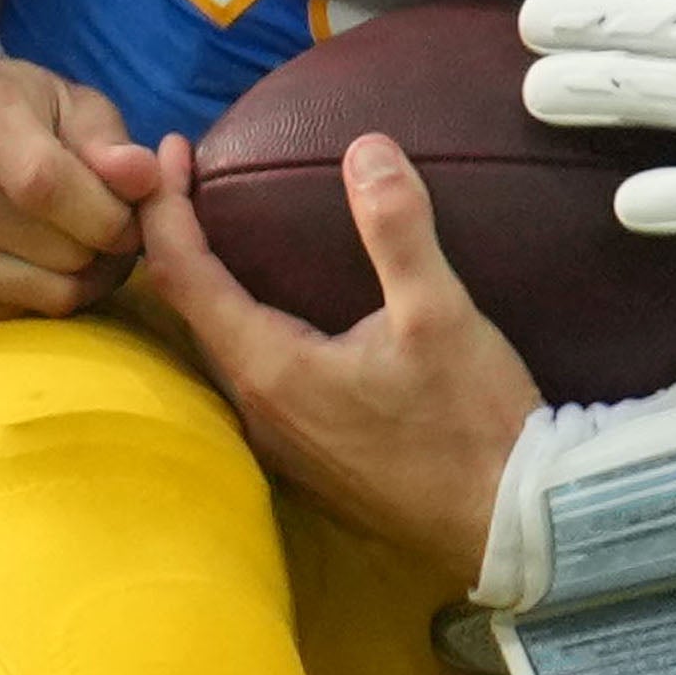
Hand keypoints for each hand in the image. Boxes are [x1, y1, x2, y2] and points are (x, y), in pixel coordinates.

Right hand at [0, 54, 156, 327]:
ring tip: (74, 249)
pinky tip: (30, 270)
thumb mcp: (70, 106)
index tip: (129, 215)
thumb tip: (142, 177)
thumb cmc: (18, 120)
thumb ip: (110, 142)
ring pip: (45, 295)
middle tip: (104, 232)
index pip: (46, 184)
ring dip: (82, 281)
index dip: (108, 212)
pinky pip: (12, 324)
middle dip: (105, 249)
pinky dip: (39, 306)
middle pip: (57, 248)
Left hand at [133, 131, 542, 582]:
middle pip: (191, 312)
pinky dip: (247, 324)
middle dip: (182, 239)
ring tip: (228, 230)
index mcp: (269, 368)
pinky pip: (254, 376)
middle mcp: (256, 410)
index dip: (166, 206)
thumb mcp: (440, 315)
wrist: (509, 525)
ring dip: (214, 285)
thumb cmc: (473, 424)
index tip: (172, 149)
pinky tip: (282, 305)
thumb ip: (397, 230)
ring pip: (221, 348)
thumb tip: (367, 149)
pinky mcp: (307, 458)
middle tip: (195, 178)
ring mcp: (279, 441)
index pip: (183, 274)